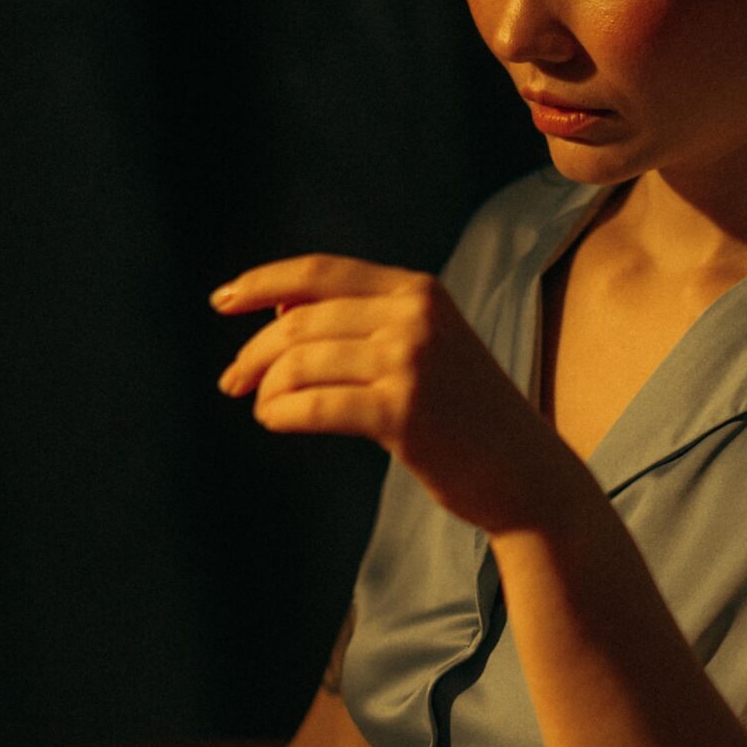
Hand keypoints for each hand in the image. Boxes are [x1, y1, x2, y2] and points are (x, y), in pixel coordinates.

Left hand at [210, 254, 583, 537]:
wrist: (525, 474)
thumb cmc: (464, 416)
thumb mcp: (421, 351)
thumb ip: (359, 325)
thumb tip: (275, 310)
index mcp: (417, 291)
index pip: (319, 273)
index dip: (262, 282)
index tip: (221, 301)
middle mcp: (414, 316)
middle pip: (301, 321)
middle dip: (254, 351)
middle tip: (231, 381)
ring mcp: (410, 361)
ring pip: (301, 363)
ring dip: (267, 388)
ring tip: (263, 407)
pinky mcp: (403, 412)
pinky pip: (314, 406)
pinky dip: (281, 413)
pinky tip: (274, 421)